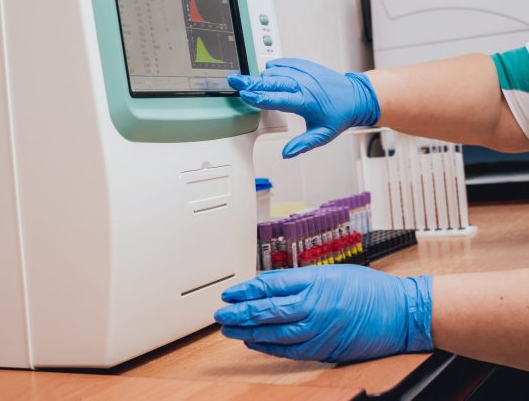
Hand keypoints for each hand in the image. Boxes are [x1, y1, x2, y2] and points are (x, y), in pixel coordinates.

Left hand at [214, 265, 432, 363]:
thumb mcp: (333, 273)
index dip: (247, 290)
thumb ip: (302, 280)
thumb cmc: (369, 289)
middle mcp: (314, 304)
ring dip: (249, 330)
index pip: (271, 284)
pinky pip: (290, 349)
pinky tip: (254, 342)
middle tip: (221, 313)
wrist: (401, 312)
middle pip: (268, 308)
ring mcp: (319, 328)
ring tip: (229, 329)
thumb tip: (272, 286)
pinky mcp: (325, 347)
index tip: (230, 292)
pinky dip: (269, 346)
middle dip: (240, 311)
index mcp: (315, 280)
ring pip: (274, 331)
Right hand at [228, 58, 379, 157]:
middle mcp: (304, 84)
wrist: (356, 96)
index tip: (245, 95)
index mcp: (306, 102)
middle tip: (234, 80)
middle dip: (251, 81)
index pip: (278, 98)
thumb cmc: (339, 115)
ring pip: (277, 71)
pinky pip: (285, 63)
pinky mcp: (306, 66)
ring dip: (262, 76)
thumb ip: (303, 144)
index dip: (259, 97)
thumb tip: (286, 154)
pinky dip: (274, 67)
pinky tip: (266, 72)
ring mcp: (305, 73)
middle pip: (272, 81)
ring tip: (248, 80)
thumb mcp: (323, 135)